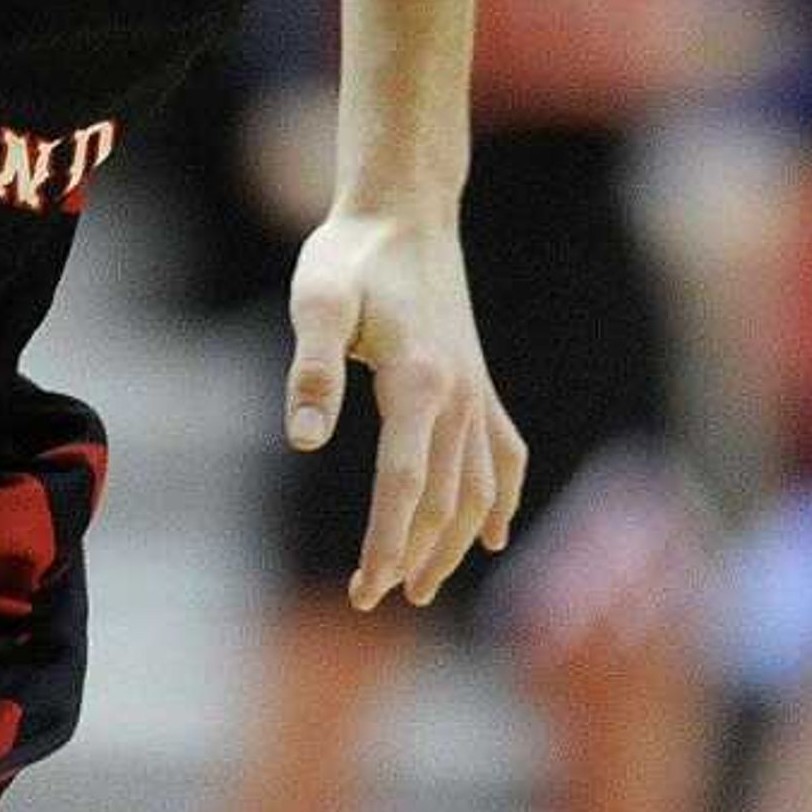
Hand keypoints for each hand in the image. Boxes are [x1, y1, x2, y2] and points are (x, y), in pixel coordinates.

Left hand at [285, 205, 527, 609]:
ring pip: (477, 488)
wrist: (405, 211)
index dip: (386, 543)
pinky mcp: (479, 383)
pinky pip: (505, 454)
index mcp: (419, 382)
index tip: (365, 591)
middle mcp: (459, 395)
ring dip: (453, 542)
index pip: (405, 485)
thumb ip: (313, 372)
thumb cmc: (350, 256)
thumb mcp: (315, 302)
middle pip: (442, 499)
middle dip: (412, 556)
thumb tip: (306, 443)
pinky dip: (503, 498)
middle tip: (373, 599)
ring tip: (420, 586)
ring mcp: (476, 391)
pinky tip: (496, 535)